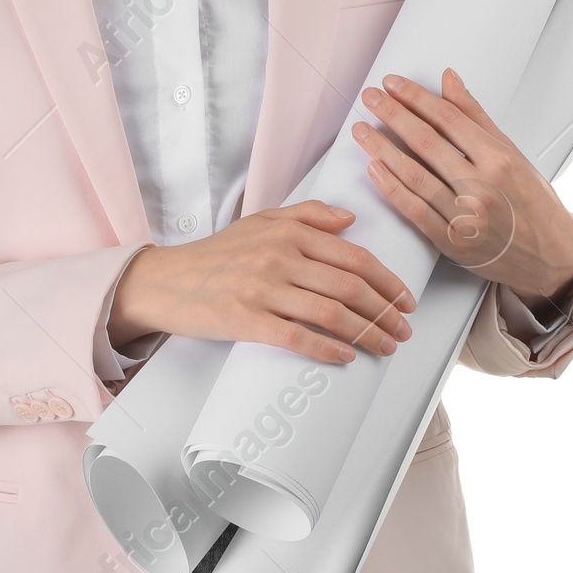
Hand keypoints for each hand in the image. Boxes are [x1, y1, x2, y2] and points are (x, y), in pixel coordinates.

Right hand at [107, 200, 416, 365]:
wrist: (166, 281)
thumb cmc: (217, 253)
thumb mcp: (261, 220)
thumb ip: (308, 215)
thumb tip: (351, 219)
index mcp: (288, 232)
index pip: (354, 256)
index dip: (387, 281)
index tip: (406, 299)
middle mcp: (279, 257)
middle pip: (350, 287)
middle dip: (386, 311)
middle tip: (404, 329)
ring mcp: (263, 289)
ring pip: (332, 313)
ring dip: (368, 333)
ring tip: (386, 346)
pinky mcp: (246, 319)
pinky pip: (299, 337)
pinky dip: (329, 349)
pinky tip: (347, 357)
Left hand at [351, 69, 572, 307]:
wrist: (550, 256)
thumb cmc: (533, 203)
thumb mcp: (513, 153)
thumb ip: (475, 116)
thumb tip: (449, 80)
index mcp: (499, 159)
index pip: (447, 118)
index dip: (415, 97)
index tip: (393, 83)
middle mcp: (482, 187)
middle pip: (425, 142)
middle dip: (392, 115)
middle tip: (371, 97)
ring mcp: (464, 216)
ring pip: (413, 175)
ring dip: (381, 148)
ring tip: (361, 129)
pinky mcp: (450, 241)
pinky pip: (412, 209)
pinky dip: (389, 187)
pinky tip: (373, 168)